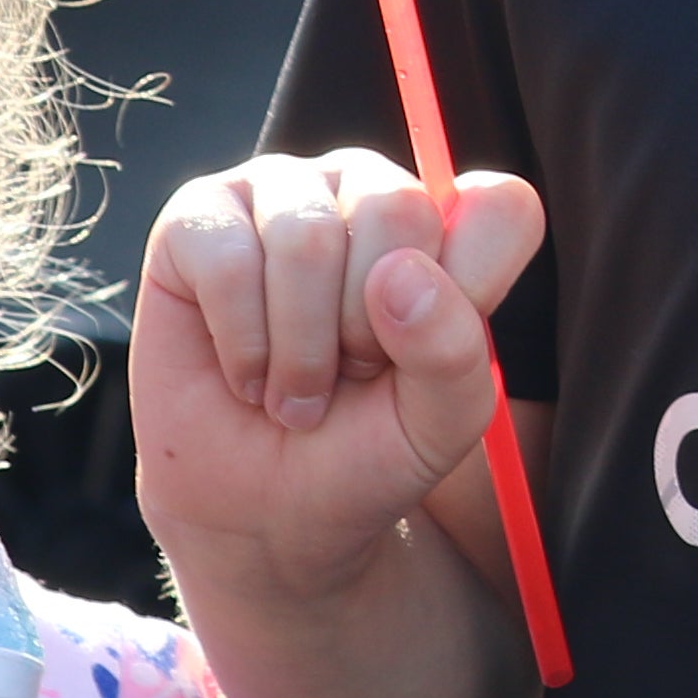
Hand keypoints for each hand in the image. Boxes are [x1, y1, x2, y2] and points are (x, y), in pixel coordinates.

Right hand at [128, 150, 542, 589]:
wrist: (258, 509)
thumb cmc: (359, 451)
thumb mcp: (438, 424)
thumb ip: (452, 350)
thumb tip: (399, 273)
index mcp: (445, 224)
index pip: (501, 206)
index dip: (471, 289)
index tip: (427, 354)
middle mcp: (365, 189)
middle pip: (398, 208)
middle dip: (370, 328)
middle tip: (350, 375)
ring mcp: (281, 192)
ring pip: (306, 238)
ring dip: (301, 348)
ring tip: (294, 389)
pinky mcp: (197, 217)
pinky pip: (227, 260)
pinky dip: (242, 344)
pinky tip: (245, 374)